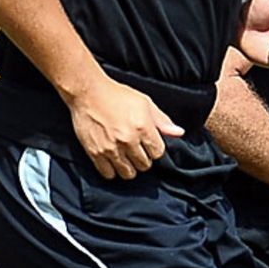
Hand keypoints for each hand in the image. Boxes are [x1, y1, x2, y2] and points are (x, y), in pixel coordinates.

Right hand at [66, 74, 184, 179]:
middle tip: (138, 151)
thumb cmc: (118, 95)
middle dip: (144, 159)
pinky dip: (112, 171)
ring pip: (127, 173)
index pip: (158, 153)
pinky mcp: (95, 153)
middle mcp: (128, 140)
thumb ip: (162, 121)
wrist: (89, 93)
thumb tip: (179, 133)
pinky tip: (114, 162)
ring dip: (130, 168)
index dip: (155, 150)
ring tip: (127, 158)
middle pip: (144, 165)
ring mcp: (110, 148)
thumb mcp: (145, 103)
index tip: (150, 145)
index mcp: (143, 127)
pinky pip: (108, 174)